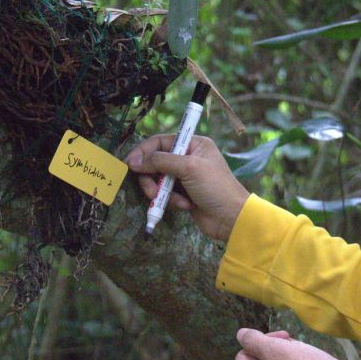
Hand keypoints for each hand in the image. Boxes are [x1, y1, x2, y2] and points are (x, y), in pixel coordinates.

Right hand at [125, 135, 248, 241]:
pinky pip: (165, 194)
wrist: (231, 217)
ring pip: (158, 180)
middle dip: (152, 178)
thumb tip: (134, 161)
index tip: (129, 163)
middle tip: (152, 191)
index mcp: (194, 144)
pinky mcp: (183, 193)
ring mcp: (185, 176)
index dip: (143, 151)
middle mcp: (188, 157)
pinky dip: (171, 201)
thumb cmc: (215, 187)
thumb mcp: (188, 168)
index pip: (160, 141)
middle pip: (156, 162)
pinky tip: (185, 206)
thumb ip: (160, 161)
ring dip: (162, 192)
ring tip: (173, 201)